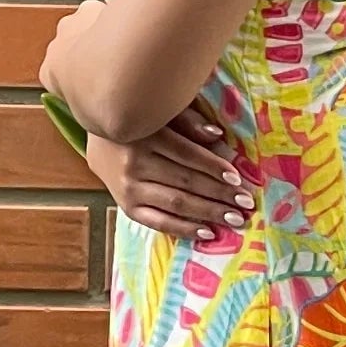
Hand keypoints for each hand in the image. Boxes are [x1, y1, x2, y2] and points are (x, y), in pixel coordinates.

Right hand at [80, 97, 256, 239]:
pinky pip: (158, 222)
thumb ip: (189, 122)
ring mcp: (128, 189)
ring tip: (235, 219)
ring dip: (208, 212)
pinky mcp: (126, 207)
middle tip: (246, 203)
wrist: (100, 138)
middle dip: (219, 194)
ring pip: (175, 203)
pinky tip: (207, 233)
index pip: (186, 154)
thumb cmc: (141, 121)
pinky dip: (183, 229)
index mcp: (145, 135)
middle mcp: (134, 164)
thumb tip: (218, 136)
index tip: (238, 178)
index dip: (213, 167)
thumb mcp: (162, 113)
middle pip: (184, 181)